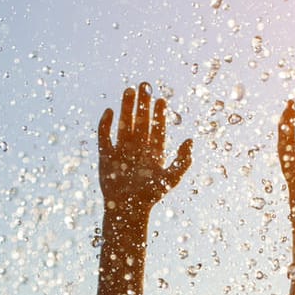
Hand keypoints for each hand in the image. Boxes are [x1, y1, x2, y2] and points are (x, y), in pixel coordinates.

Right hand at [98, 83, 191, 220]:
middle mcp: (138, 149)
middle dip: (142, 104)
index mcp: (154, 153)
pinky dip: (105, 124)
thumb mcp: (172, 178)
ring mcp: (121, 150)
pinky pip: (104, 136)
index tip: (161, 99)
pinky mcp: (106, 155)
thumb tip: (190, 140)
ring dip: (126, 108)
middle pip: (141, 121)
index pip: (157, 128)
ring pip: (124, 123)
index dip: (159, 114)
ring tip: (129, 90)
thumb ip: (183, 160)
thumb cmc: (150, 196)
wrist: (127, 209)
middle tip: (145, 85)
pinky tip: (110, 111)